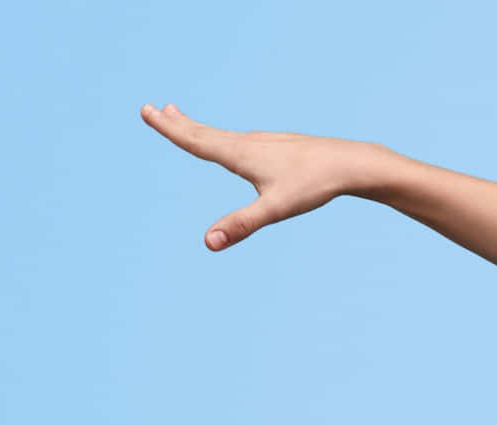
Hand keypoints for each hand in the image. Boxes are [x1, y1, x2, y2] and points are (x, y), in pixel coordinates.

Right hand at [140, 102, 385, 250]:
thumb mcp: (275, 209)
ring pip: (222, 134)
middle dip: (177, 123)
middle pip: (205, 132)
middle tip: (153, 108)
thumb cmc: (313, 185)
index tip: (146, 111)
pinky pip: (241, 139)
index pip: (195, 140)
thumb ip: (240, 225)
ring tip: (180, 116)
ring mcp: (264, 142)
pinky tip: (230, 142)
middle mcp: (248, 143)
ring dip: (197, 126)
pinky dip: (222, 136)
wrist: (349, 163)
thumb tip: (208, 243)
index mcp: (240, 153)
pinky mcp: (278, 147)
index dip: (169, 128)